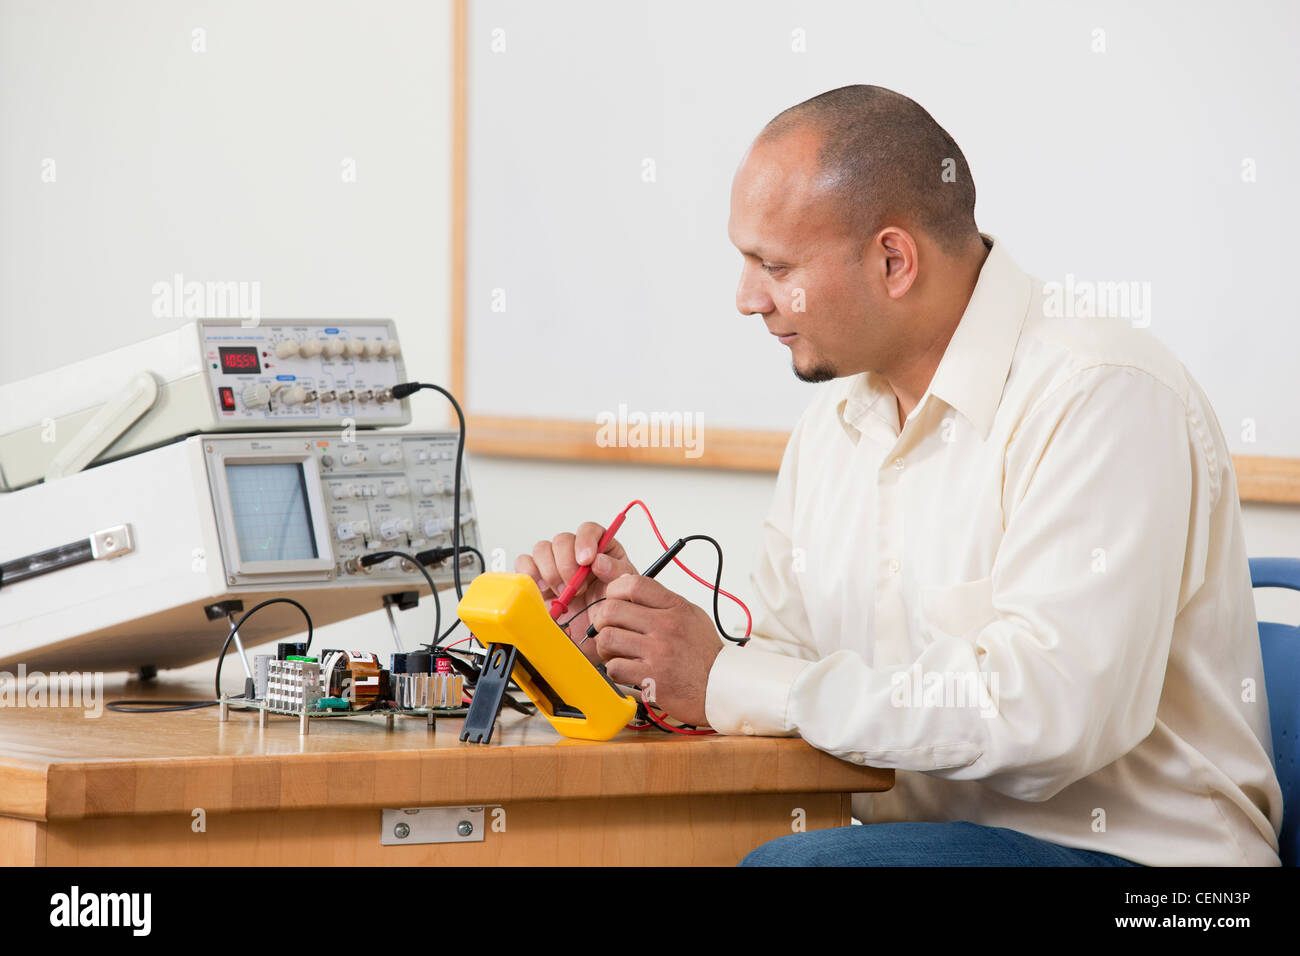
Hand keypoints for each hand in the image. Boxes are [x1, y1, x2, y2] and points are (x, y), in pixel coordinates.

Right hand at [514, 521, 637, 663]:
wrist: (595, 640)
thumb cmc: (610, 612)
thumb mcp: (623, 592)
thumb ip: (617, 573)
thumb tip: (600, 560)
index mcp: (600, 549)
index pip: (589, 530)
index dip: (586, 541)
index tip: (587, 561)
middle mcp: (575, 553)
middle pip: (562, 539)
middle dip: (567, 564)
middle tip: (575, 588)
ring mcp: (554, 565)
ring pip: (542, 549)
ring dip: (551, 572)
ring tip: (563, 595)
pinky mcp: (537, 579)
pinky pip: (524, 564)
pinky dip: (530, 575)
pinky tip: (544, 590)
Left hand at [588, 573, 722, 726]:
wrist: (719, 686)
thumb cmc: (702, 652)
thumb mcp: (689, 614)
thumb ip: (660, 600)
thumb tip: (625, 582)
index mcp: (675, 607)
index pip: (633, 584)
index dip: (614, 590)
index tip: (612, 600)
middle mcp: (667, 626)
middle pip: (612, 610)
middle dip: (601, 620)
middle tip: (607, 628)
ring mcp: (659, 652)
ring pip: (608, 638)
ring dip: (605, 646)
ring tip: (615, 651)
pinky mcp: (651, 677)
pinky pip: (614, 667)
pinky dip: (614, 669)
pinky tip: (626, 669)